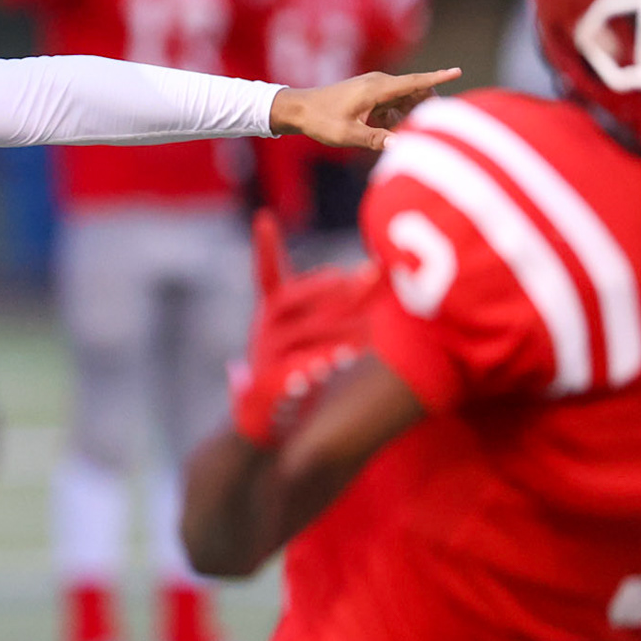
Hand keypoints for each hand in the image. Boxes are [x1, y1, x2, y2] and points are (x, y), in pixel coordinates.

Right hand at [231, 212, 379, 446]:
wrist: (264, 422)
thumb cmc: (296, 370)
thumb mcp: (315, 333)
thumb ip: (343, 306)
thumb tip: (377, 272)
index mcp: (271, 313)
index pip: (266, 274)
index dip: (265, 247)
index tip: (264, 217)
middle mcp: (264, 330)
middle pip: (290, 300)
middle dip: (324, 288)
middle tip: (358, 277)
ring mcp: (263, 357)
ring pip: (296, 335)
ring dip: (331, 329)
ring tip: (365, 329)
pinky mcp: (266, 386)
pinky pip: (290, 372)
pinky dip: (313, 365)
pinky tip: (339, 362)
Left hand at [269, 67, 461, 150]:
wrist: (299, 109)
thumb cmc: (322, 120)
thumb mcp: (347, 134)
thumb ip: (375, 140)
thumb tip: (400, 146)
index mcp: (376, 88)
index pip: (414, 82)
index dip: (437, 78)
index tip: (458, 72)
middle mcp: (378, 84)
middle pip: (414, 91)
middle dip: (427, 106)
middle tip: (430, 128)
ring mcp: (374, 89)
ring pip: (405, 99)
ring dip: (412, 115)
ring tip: (406, 133)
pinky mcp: (370, 96)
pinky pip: (394, 105)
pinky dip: (398, 118)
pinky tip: (390, 133)